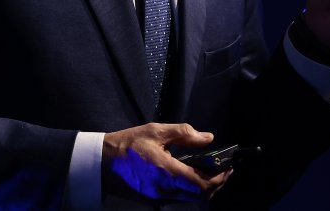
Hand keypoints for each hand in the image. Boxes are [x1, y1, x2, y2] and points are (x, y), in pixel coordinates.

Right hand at [102, 123, 231, 200]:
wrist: (101, 162)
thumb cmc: (128, 144)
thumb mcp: (156, 131)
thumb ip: (184, 134)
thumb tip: (207, 138)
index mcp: (167, 172)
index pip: (202, 184)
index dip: (219, 178)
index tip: (228, 168)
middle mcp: (164, 190)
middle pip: (199, 196)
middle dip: (216, 184)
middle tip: (224, 170)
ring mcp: (158, 197)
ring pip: (189, 198)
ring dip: (203, 188)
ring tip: (210, 171)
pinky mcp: (152, 198)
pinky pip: (178, 197)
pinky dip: (190, 189)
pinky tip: (190, 174)